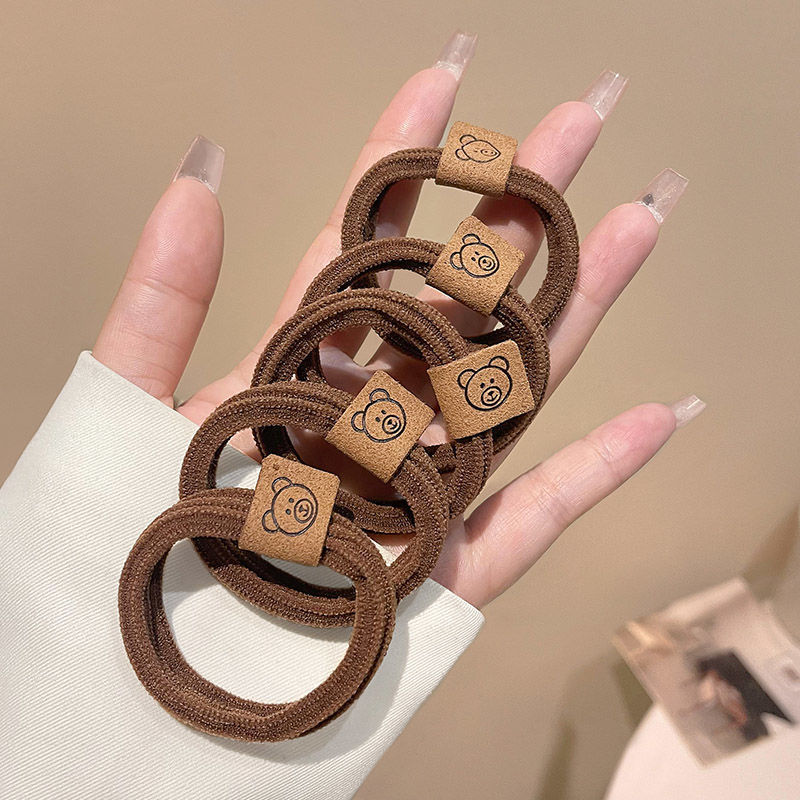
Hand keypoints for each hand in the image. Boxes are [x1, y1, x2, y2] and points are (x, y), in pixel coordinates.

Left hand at [93, 32, 702, 609]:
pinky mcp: (449, 577)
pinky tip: (664, 415)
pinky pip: (535, 519)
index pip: (363, 251)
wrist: (147, 695)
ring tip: (637, 225)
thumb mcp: (127, 409)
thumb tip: (200, 173)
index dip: (406, 167)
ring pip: (512, 391)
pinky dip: (600, 474)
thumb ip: (161, 299)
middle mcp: (372, 422)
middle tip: (576, 123)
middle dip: (518, 215)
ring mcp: (419, 493)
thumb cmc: (124, 554)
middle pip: (460, 306)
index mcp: (300, 375)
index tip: (449, 81)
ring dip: (578, 311)